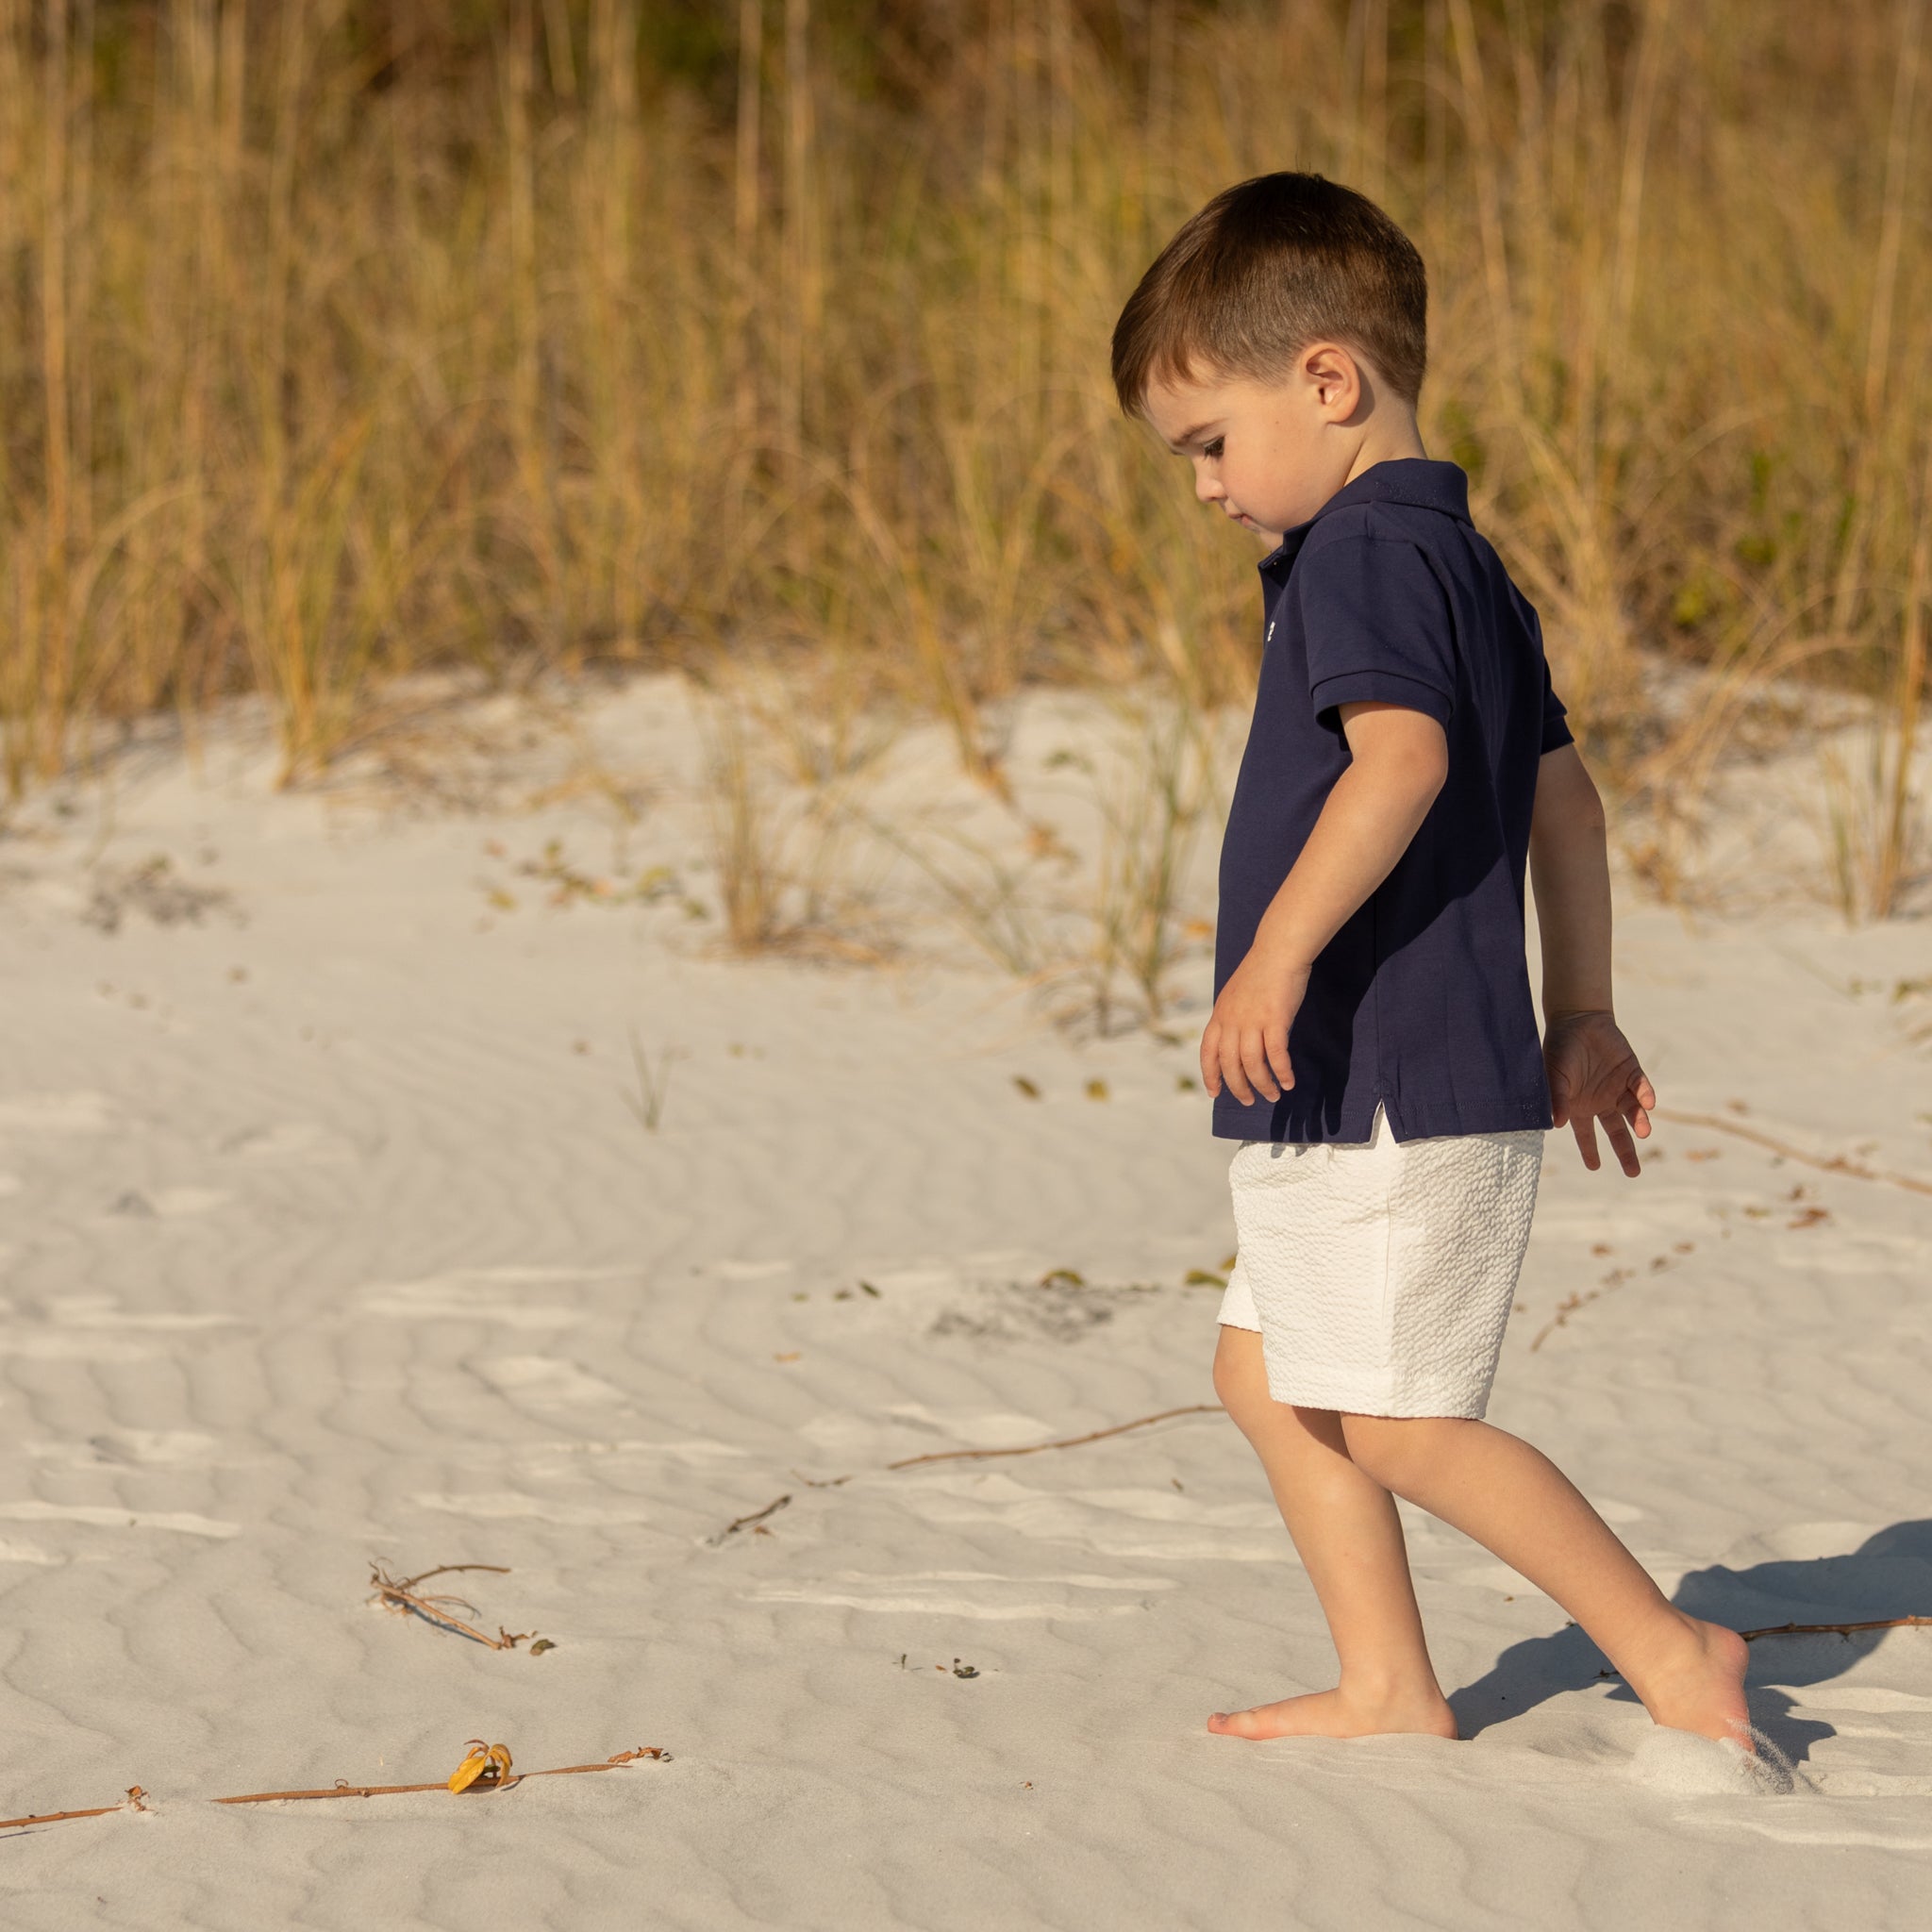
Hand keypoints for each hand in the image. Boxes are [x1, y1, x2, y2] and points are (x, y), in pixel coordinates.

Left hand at [1200, 948, 1308, 1105]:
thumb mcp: (1235, 995)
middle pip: (1230, 1064)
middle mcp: (1232, 1021)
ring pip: (1253, 1064)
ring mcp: (1252, 1021)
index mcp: (1220, 1015)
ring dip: (1262, 1084)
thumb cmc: (1260, 972)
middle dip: (1238, 1087)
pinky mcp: (1275, 1020)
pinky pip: (1276, 1055)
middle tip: (1249, 1101)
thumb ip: (1232, 1018)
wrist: (1278, 951)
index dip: (1210, 1074)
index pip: (1208, 1052)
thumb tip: (1235, 1039)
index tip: (1214, 1093)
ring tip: (1272, 1095)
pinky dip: (1282, 1072)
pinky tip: (1288, 1082)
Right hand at [1544, 1010, 1654, 1175]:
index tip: (1594, 1167)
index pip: (1587, 1135)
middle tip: (1633, 1173)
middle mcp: (1601, 1102)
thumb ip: (1558, 1099)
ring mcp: (1618, 1088)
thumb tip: (1557, 1124)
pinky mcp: (1632, 1072)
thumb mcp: (1554, 1077)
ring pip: (1633, 1112)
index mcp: (1580, 1107)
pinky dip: (1645, 1096)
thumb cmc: (1560, 1050)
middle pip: (1617, 1132)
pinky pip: (1642, 1088)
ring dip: (1639, 1122)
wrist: (1578, 1020)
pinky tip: (1648, 1104)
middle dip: (1625, 1153)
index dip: (1590, 1151)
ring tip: (1643, 1132)